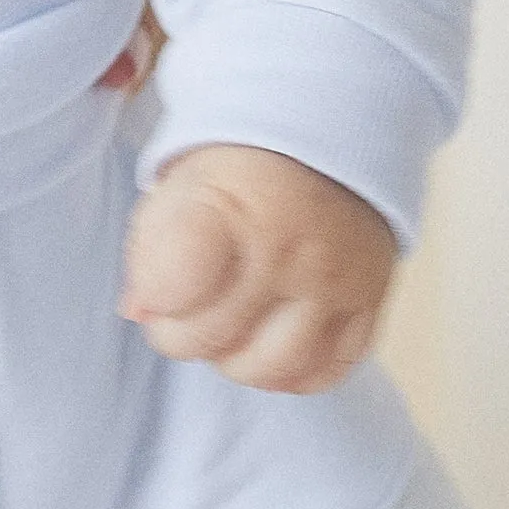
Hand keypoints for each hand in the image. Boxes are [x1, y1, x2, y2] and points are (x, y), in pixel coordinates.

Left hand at [119, 143, 395, 393]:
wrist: (327, 137)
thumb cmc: (237, 173)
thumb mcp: (179, 190)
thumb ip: (148, 252)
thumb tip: (139, 313)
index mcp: (230, 209)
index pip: (170, 288)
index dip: (154, 296)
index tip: (160, 282)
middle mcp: (287, 251)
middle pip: (206, 340)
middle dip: (181, 333)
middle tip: (188, 306)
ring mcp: (334, 282)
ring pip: (268, 371)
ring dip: (234, 359)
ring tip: (231, 325)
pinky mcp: (370, 303)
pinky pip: (326, 371)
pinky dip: (291, 371)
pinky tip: (273, 339)